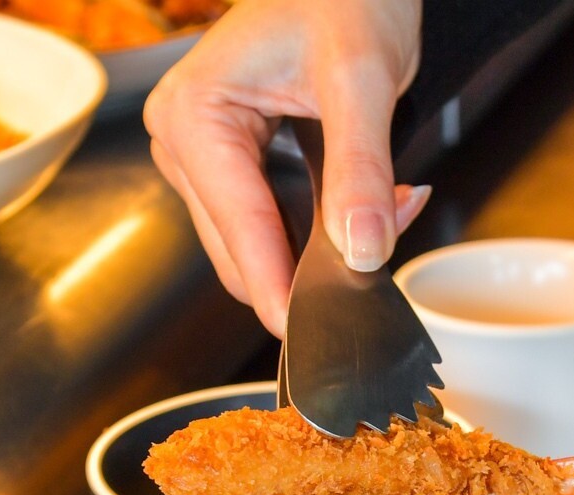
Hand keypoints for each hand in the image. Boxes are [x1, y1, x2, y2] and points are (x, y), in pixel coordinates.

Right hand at [143, 0, 433, 335]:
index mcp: (192, 116)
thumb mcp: (361, 80)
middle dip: (314, 263)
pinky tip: (363, 203)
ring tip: (390, 203)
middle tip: (390, 241)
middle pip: (242, 251)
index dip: (280, 288)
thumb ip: (361, 169)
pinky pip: (269, 222)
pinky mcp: (229, 163)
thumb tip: (363, 251)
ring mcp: (201, 155)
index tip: (312, 336)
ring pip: (258, 244)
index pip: (239, 229)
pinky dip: (318, 228)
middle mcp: (182, 140)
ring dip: (322, 247)